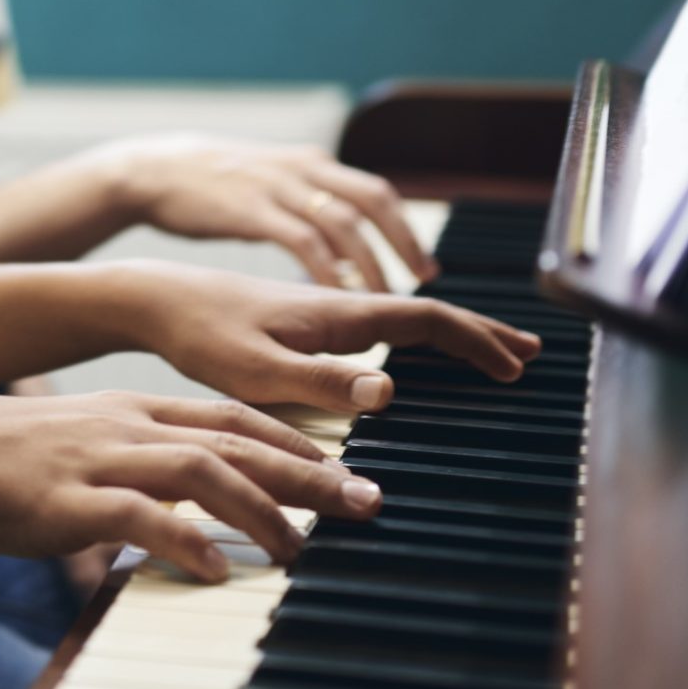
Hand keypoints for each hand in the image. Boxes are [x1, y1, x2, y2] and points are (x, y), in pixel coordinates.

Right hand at [0, 391, 385, 581]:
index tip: (344, 466)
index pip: (232, 417)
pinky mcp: (68, 499)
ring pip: (203, 470)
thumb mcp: (73, 448)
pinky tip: (214, 569)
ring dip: (262, 509)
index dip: (294, 441)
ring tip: (300, 548)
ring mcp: (99, 458)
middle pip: (238, 440)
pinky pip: (139, 516)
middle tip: (365, 502)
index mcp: (131, 409)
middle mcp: (127, 425)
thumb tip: (172, 513)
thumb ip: (126, 470)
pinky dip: (183, 541)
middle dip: (310, 472)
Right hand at [86, 134, 435, 290]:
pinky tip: (336, 294)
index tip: (426, 269)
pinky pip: (301, 239)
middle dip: (403, 242)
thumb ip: (308, 208)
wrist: (152, 170)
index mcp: (313, 165)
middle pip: (373, 200)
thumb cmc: (215, 187)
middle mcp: (303, 170)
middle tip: (424, 282)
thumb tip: (345, 250)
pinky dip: (325, 267)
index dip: (406, 230)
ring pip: (343, 222)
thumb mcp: (272, 185)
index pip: (377, 192)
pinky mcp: (250, 209)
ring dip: (370, 262)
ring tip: (386, 298)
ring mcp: (277, 187)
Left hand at [116, 262, 542, 412]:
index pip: (426, 321)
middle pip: (427, 314)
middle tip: (530, 353)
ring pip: (405, 317)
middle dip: (482, 333)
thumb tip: (390, 390)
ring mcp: (324, 310)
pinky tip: (410, 353)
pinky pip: (379, 324)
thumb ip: (323, 382)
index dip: (475, 343)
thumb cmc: (201, 336)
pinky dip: (415, 335)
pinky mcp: (305, 319)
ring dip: (455, 332)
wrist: (157, 298)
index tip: (514, 368)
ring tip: (488, 349)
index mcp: (339, 314)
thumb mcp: (259, 370)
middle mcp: (340, 306)